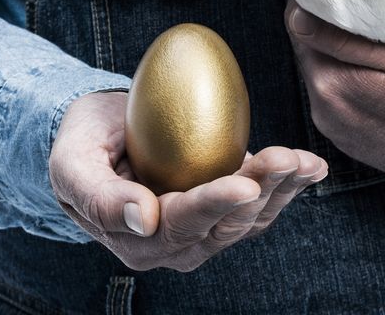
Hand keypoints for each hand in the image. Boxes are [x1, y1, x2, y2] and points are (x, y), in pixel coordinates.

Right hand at [49, 91, 326, 271]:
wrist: (100, 138)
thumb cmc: (82, 147)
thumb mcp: (72, 165)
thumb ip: (99, 196)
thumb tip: (142, 219)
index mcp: (138, 241)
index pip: (182, 223)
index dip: (215, 204)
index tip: (244, 182)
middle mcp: (178, 245)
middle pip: (227, 222)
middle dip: (262, 190)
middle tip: (286, 158)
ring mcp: (207, 231)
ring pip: (252, 217)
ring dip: (283, 189)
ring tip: (306, 162)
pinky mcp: (228, 212)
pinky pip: (263, 205)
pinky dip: (289, 185)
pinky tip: (312, 166)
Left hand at [285, 0, 384, 203]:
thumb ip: (349, 43)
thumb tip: (298, 15)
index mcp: (334, 89)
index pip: (299, 22)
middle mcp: (328, 114)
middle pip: (309, 46)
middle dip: (325, 15)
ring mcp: (343, 132)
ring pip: (325, 68)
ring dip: (340, 43)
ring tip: (372, 15)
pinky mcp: (360, 141)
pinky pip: (342, 93)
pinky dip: (353, 69)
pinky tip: (382, 56)